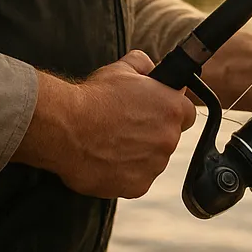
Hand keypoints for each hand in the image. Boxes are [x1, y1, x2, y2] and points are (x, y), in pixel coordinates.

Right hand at [14, 50, 196, 198]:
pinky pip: (136, 179)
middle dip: (152, 133)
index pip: (186, 113)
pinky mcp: (137, 186)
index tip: (154, 112)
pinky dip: (124, 173)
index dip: (169, 111)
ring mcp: (154, 165)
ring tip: (111, 143)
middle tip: (125, 127)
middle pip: (168, 138)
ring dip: (138, 154)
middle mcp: (169, 138)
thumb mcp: (122, 69)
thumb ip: (145, 65)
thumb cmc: (92, 98)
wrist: (65, 127)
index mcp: (172, 109)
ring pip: (152, 160)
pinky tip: (106, 159)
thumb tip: (152, 68)